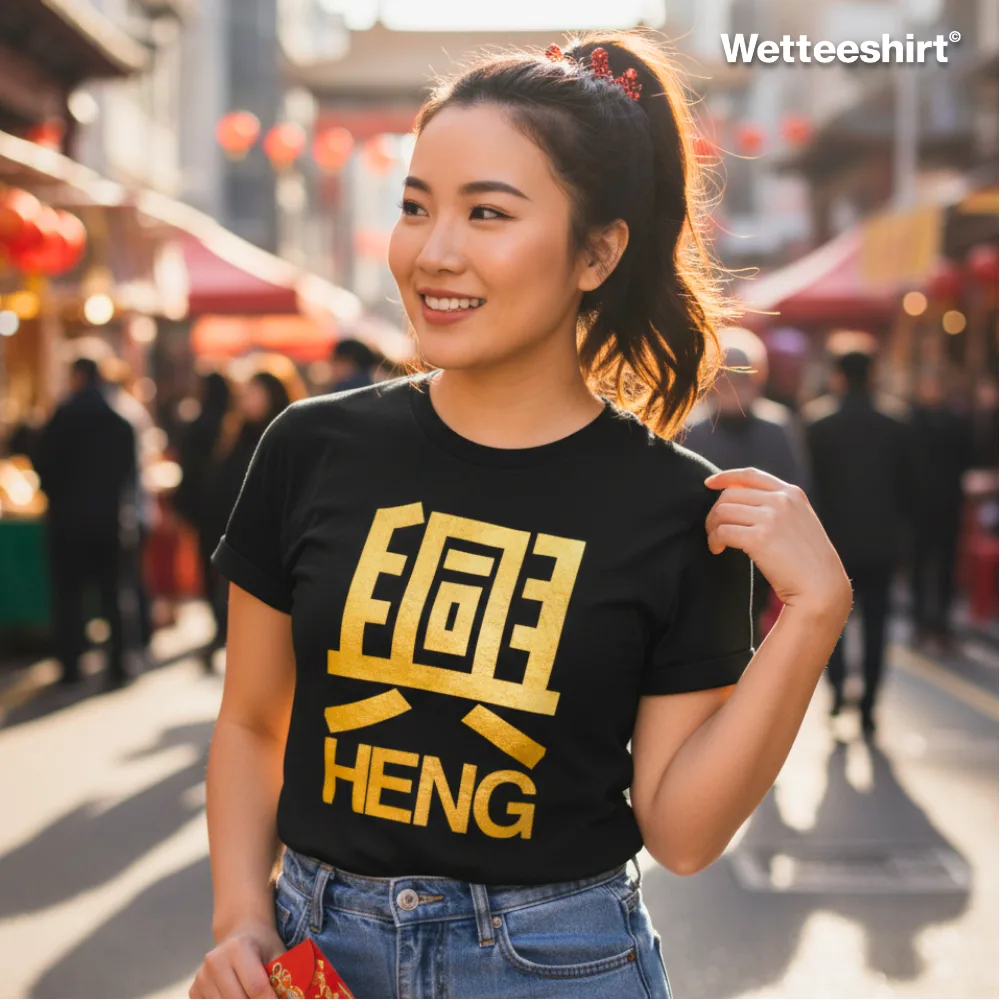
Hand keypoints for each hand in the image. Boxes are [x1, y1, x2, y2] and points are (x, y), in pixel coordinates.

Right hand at [189, 920, 284, 998]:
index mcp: (238, 948)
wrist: (240, 933)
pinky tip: (237, 996)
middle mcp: (215, 961)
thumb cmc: (263, 945)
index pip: (256, 987)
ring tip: (252, 996)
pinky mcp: (194, 990)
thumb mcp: (277, 953)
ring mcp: (201, 977)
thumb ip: (282, 977)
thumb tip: (291, 997)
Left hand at [703, 467, 851, 619]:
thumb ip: (778, 507)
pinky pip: (723, 531)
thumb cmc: (808, 560)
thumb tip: (739, 501)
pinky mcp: (759, 538)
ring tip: (716, 542)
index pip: (751, 475)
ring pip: (723, 511)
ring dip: (712, 527)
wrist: (822, 586)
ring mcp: (771, 518)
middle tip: (713, 529)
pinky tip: (717, 550)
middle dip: (715, 511)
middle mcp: (781, 500)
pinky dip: (714, 540)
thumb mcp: (799, 521)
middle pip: (730, 494)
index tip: (709, 483)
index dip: (725, 477)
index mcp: (792, 493)